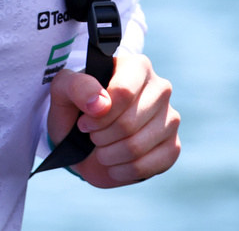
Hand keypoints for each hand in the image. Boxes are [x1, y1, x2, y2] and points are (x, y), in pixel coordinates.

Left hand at [47, 54, 180, 187]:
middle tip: (93, 136)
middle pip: (129, 123)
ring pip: (137, 147)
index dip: (98, 116)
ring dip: (109, 156)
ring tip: (102, 149)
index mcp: (138, 67)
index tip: (84, 122)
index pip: (123, 93)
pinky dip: (122, 171)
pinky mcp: (173, 147)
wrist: (85, 138)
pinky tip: (115, 163)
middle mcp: (161, 89)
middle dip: (101, 137)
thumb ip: (77, 87)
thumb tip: (101, 104)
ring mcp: (170, 118)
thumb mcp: (64, 91)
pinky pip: (148, 166)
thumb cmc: (77, 108)